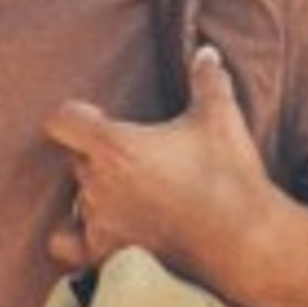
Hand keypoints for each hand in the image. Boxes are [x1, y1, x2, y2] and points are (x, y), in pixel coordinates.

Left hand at [43, 45, 280, 284]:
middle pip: (76, 159)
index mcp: (114, 147)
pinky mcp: (107, 255)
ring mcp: (99, 222)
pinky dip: (74, 235)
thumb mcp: (221, 117)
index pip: (63, 121)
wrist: (245, 239)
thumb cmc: (228, 175)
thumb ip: (207, 79)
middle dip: (98, 154)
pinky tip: (94, 231)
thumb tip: (206, 51)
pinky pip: (66, 243)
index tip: (101, 116)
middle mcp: (97, 184)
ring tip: (130, 191)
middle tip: (136, 156)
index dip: (77, 115)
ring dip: (95, 192)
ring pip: (77, 198)